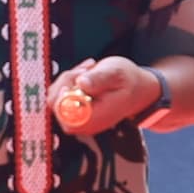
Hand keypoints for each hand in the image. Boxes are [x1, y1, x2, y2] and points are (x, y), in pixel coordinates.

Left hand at [49, 58, 164, 135]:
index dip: (63, 98)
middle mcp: (84, 122)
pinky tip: (85, 73)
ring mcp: (78, 116)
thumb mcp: (117, 73)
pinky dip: (69, 80)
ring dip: (68, 79)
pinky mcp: (74, 108)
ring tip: (88, 70)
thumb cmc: (129, 81)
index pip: (66, 117)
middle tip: (85, 71)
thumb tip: (82, 83)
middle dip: (65, 82)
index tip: (74, 80)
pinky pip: (60, 95)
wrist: (137, 89)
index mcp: (95, 117)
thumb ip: (99, 79)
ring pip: (56, 98)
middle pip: (56, 106)